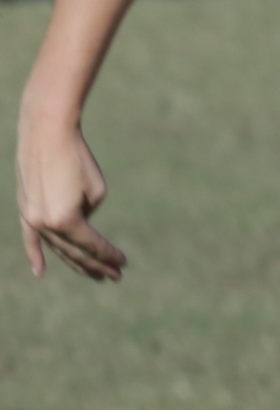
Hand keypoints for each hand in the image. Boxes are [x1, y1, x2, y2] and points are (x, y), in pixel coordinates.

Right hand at [17, 119, 124, 280]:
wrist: (46, 132)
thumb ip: (87, 214)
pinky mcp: (24, 209)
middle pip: (74, 252)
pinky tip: (40, 271)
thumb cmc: (78, 158)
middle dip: (95, 265)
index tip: (124, 263)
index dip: (108, 255)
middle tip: (114, 277)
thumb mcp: (95, 189)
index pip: (92, 245)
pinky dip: (35, 254)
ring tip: (94, 275)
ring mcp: (31, 218)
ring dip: (74, 261)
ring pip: (56, 247)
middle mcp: (44, 224)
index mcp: (65, 219)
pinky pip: (30, 238)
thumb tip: (81, 223)